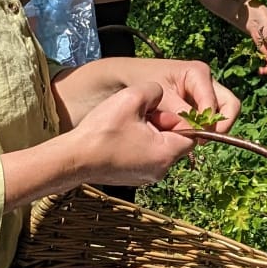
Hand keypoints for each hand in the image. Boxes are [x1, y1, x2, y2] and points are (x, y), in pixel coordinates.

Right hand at [66, 84, 197, 188]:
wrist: (74, 159)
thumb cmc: (103, 131)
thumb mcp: (132, 98)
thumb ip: (155, 90)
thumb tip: (160, 94)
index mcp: (166, 154)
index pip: (192, 135)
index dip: (179, 117)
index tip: (159, 108)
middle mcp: (161, 170)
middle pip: (176, 141)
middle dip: (163, 124)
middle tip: (141, 114)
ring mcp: (147, 176)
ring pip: (160, 148)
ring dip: (150, 133)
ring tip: (128, 124)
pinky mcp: (134, 177)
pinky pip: (146, 156)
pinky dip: (139, 144)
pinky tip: (121, 136)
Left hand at [126, 57, 241, 133]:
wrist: (126, 77)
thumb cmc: (141, 79)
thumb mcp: (160, 96)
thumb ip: (179, 111)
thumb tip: (197, 130)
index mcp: (198, 73)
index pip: (216, 103)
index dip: (209, 123)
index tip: (197, 138)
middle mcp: (206, 82)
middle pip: (230, 106)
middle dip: (220, 126)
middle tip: (202, 141)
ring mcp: (204, 93)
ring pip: (222, 115)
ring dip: (210, 129)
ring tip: (191, 139)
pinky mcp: (198, 104)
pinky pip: (209, 119)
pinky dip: (202, 129)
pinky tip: (185, 135)